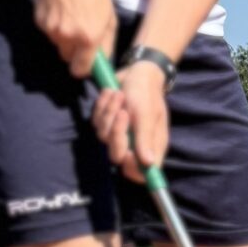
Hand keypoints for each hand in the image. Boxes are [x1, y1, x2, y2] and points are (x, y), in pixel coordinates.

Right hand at [32, 0, 116, 79]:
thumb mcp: (110, 17)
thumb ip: (106, 43)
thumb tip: (103, 61)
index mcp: (89, 38)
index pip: (80, 70)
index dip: (83, 68)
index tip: (85, 62)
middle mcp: (68, 38)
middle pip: (67, 58)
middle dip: (73, 51)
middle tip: (79, 34)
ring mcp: (52, 30)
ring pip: (57, 44)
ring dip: (63, 36)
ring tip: (70, 15)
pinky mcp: (40, 21)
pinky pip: (48, 32)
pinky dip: (53, 25)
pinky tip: (59, 9)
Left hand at [93, 60, 169, 180]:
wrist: (137, 73)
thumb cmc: (147, 93)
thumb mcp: (148, 115)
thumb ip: (145, 139)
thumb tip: (148, 164)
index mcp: (151, 146)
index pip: (141, 173)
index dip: (132, 169)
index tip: (128, 153)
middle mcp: (135, 144)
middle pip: (117, 156)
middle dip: (116, 133)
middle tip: (123, 112)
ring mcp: (119, 135)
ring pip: (103, 137)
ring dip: (109, 113)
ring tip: (119, 95)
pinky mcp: (107, 124)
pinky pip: (96, 123)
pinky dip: (102, 107)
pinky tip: (111, 93)